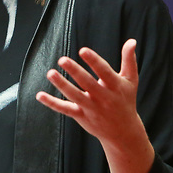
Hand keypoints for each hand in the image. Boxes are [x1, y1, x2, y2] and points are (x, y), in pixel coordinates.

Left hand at [36, 39, 154, 172]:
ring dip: (62, 85)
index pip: (104, 72)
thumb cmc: (126, 100)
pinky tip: (40, 95)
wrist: (123, 132)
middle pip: (87, 83)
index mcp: (115, 86)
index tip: (83, 50)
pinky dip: (52, 103)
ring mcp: (91, 108)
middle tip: (62, 59)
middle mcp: (103, 97)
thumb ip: (129, 60)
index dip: (94, 61)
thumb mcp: (131, 80)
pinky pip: (65, 109)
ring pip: (74, 96)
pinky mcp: (81, 116)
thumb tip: (132, 41)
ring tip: (50, 73)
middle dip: (75, 71)